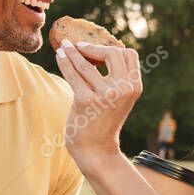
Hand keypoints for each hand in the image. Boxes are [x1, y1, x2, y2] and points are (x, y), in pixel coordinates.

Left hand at [54, 39, 142, 165]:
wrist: (95, 149)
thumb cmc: (103, 120)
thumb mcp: (119, 98)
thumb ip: (117, 77)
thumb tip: (98, 48)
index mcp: (134, 87)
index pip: (129, 55)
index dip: (112, 48)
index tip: (96, 49)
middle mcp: (123, 89)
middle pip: (112, 53)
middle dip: (93, 47)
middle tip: (78, 46)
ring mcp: (105, 95)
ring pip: (86, 63)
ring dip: (72, 51)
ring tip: (63, 46)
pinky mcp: (86, 100)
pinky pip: (73, 74)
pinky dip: (64, 62)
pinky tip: (59, 55)